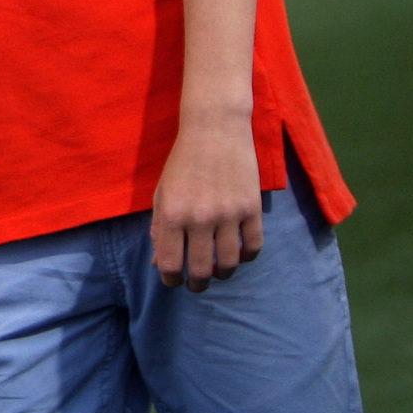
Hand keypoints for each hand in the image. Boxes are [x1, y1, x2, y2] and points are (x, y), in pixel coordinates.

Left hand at [148, 122, 264, 290]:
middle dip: (196, 284)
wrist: (214, 128)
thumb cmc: (183, 162)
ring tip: (217, 272)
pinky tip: (239, 253)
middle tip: (197, 284)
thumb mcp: (162, 193)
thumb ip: (158, 229)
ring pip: (229, 264)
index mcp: (171, 214)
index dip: (171, 280)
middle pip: (200, 270)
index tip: (174, 280)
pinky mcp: (251, 208)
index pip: (169, 264)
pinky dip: (247, 257)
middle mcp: (199, 217)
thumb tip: (159, 264)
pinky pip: (253, 247)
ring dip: (222, 274)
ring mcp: (228, 214)